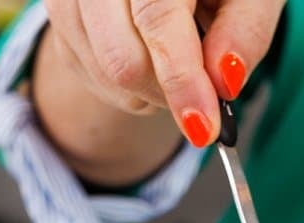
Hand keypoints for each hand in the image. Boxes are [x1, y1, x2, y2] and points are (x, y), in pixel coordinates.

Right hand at [43, 0, 285, 145]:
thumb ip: (245, 32)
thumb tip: (224, 82)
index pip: (158, 20)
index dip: (182, 78)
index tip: (204, 126)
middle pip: (123, 60)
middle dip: (171, 93)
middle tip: (204, 91)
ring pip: (107, 76)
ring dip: (153, 92)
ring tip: (179, 59)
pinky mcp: (59, 15)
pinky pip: (93, 77)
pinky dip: (131, 87)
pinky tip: (150, 56)